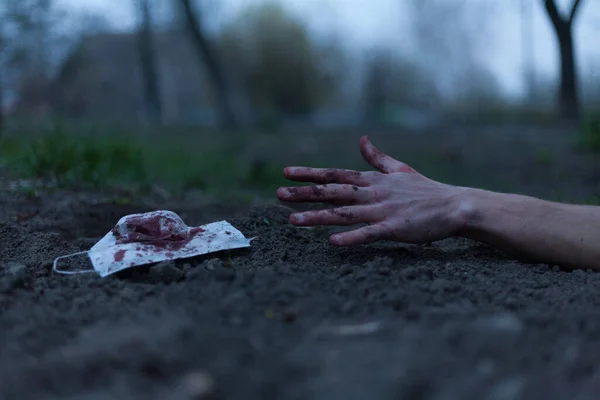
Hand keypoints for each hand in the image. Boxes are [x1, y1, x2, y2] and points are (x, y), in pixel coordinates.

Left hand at [276, 136, 469, 245]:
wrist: (454, 206)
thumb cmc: (426, 190)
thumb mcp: (399, 169)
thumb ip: (377, 157)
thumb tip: (362, 139)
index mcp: (372, 180)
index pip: (335, 174)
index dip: (310, 174)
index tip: (286, 173)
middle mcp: (373, 193)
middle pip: (333, 191)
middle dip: (305, 193)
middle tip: (278, 194)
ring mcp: (382, 210)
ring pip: (344, 213)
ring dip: (318, 217)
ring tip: (293, 221)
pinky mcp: (394, 228)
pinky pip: (369, 233)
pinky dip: (351, 237)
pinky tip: (332, 243)